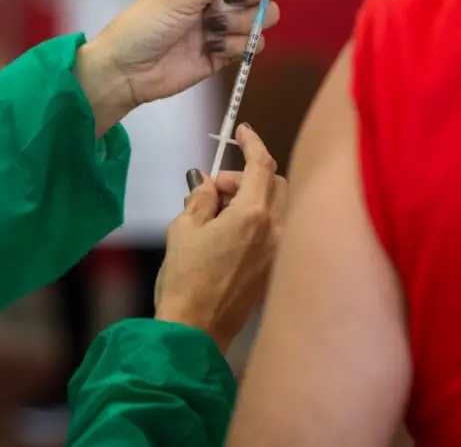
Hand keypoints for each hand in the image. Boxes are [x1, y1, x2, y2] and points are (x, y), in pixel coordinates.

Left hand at [74, 0, 300, 132]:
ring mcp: (223, 24)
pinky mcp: (225, 51)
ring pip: (261, 19)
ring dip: (240, 26)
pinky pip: (252, 45)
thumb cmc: (144, 24)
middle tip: (229, 5)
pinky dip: (236, 47)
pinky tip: (211, 48)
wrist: (128, 70)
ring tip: (211, 30)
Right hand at [154, 125, 286, 352]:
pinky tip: (225, 233)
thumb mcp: (183, 228)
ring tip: (215, 213)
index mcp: (253, 215)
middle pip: (275, 183)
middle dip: (247, 175)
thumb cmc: (185, 279)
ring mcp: (277, 252)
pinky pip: (273, 231)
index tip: (242, 130)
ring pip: (277, 207)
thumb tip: (206, 183)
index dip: (252, 142)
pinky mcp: (273, 270)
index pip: (262, 164)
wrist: (195, 330)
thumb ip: (200, 198)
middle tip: (214, 187)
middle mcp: (274, 231)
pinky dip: (255, 220)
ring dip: (251, 198)